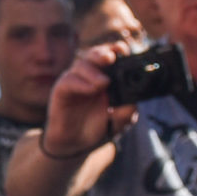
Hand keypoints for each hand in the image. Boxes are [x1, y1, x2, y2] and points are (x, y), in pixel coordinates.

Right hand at [42, 40, 124, 157]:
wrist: (77, 145)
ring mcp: (75, 81)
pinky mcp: (61, 90)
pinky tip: (91, 89)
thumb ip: (128, 110)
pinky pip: (69, 80)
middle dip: (104, 52)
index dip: (118, 50)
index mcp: (107, 76)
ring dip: (93, 71)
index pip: (112, 55)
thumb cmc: (98, 128)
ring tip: (104, 83)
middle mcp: (90, 75)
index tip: (126, 51)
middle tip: (111, 58)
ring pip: (82, 64)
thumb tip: (135, 100)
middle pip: (96, 54)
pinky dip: (81, 83)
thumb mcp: (120, 121)